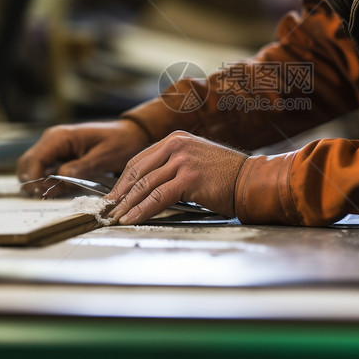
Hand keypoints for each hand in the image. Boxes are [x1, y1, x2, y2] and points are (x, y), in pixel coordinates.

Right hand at [17, 119, 149, 196]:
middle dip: (33, 182)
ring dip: (39, 183)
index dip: (34, 179)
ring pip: (33, 169)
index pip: (34, 159)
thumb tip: (58, 178)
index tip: (44, 194)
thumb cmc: (121, 142)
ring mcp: (54, 148)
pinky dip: (47, 182)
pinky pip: (45, 171)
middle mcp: (52, 140)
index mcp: (60, 137)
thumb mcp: (104, 157)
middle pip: (27, 164)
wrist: (132, 135)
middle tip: (49, 196)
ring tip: (56, 193)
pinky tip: (61, 189)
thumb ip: (81, 167)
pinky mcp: (60, 157)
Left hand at [105, 131, 247, 224]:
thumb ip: (172, 166)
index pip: (139, 160)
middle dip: (120, 194)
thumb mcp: (195, 161)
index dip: (122, 180)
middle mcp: (177, 145)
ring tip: (116, 218)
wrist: (251, 180)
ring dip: (127, 205)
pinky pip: (157, 197)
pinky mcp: (188, 177)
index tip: (113, 196)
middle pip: (138, 171)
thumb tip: (146, 187)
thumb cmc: (226, 176)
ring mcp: (182, 160)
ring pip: (145, 185)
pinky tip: (132, 219)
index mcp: (175, 139)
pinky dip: (141, 210)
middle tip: (107, 210)